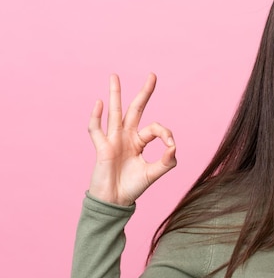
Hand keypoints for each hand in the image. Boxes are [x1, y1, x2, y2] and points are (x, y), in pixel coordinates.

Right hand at [87, 73, 176, 205]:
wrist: (114, 201)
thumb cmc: (132, 188)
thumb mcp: (153, 174)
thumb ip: (166, 161)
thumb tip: (173, 146)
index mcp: (139, 142)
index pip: (155, 128)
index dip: (165, 133)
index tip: (171, 146)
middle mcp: (126, 137)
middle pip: (136, 109)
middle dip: (144, 93)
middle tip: (153, 75)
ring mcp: (113, 140)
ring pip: (115, 112)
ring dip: (115, 94)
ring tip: (114, 76)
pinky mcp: (101, 148)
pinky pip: (96, 130)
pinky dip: (96, 117)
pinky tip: (100, 103)